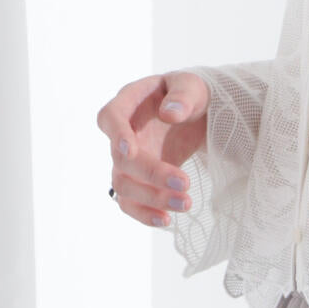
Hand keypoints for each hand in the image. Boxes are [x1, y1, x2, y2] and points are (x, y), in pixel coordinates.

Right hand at [96, 70, 208, 228]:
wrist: (198, 114)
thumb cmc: (191, 94)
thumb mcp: (193, 86)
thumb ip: (184, 95)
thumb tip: (170, 113)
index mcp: (130, 101)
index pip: (111, 117)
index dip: (116, 135)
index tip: (130, 152)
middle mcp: (123, 132)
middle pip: (121, 160)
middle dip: (151, 174)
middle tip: (185, 184)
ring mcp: (128, 158)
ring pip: (124, 185)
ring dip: (152, 198)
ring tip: (186, 203)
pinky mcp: (138, 178)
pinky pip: (131, 201)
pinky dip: (145, 214)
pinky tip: (166, 220)